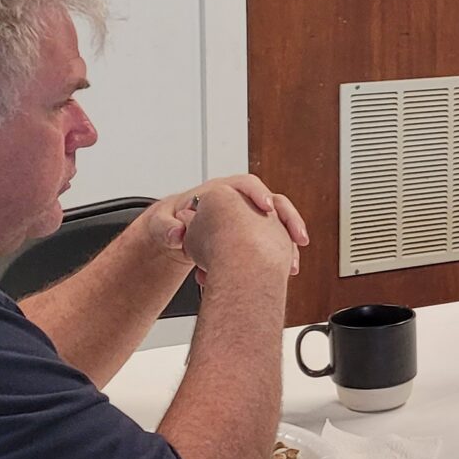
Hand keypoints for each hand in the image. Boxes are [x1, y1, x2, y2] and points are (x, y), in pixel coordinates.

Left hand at [172, 178, 302, 281]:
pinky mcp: (254, 237)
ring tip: (294, 264)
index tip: (267, 208)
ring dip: (290, 243)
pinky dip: (281, 257)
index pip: (247, 185)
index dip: (259, 195)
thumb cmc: (169, 224)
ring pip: (279, 226)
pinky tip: (284, 273)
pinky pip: (274, 243)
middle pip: (274, 204)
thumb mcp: (162, 224)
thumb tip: (178, 234)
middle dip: (289, 220)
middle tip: (297, 238)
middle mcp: (239, 204)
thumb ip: (166, 228)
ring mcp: (249, 221)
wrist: (175, 237)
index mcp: (221, 193)